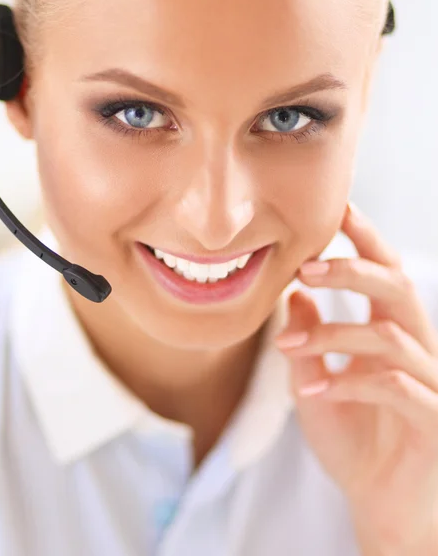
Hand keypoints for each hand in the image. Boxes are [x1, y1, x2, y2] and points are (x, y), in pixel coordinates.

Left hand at [274, 203, 437, 553]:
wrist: (379, 503)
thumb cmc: (351, 440)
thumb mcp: (315, 384)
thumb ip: (308, 340)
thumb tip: (294, 293)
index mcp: (388, 334)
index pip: (382, 275)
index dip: (364, 239)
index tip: (337, 208)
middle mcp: (415, 348)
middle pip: (397, 288)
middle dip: (352, 270)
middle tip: (306, 266)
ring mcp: (428, 382)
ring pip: (389, 336)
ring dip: (334, 334)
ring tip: (288, 344)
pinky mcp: (433, 421)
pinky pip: (398, 388)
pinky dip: (351, 382)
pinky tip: (314, 389)